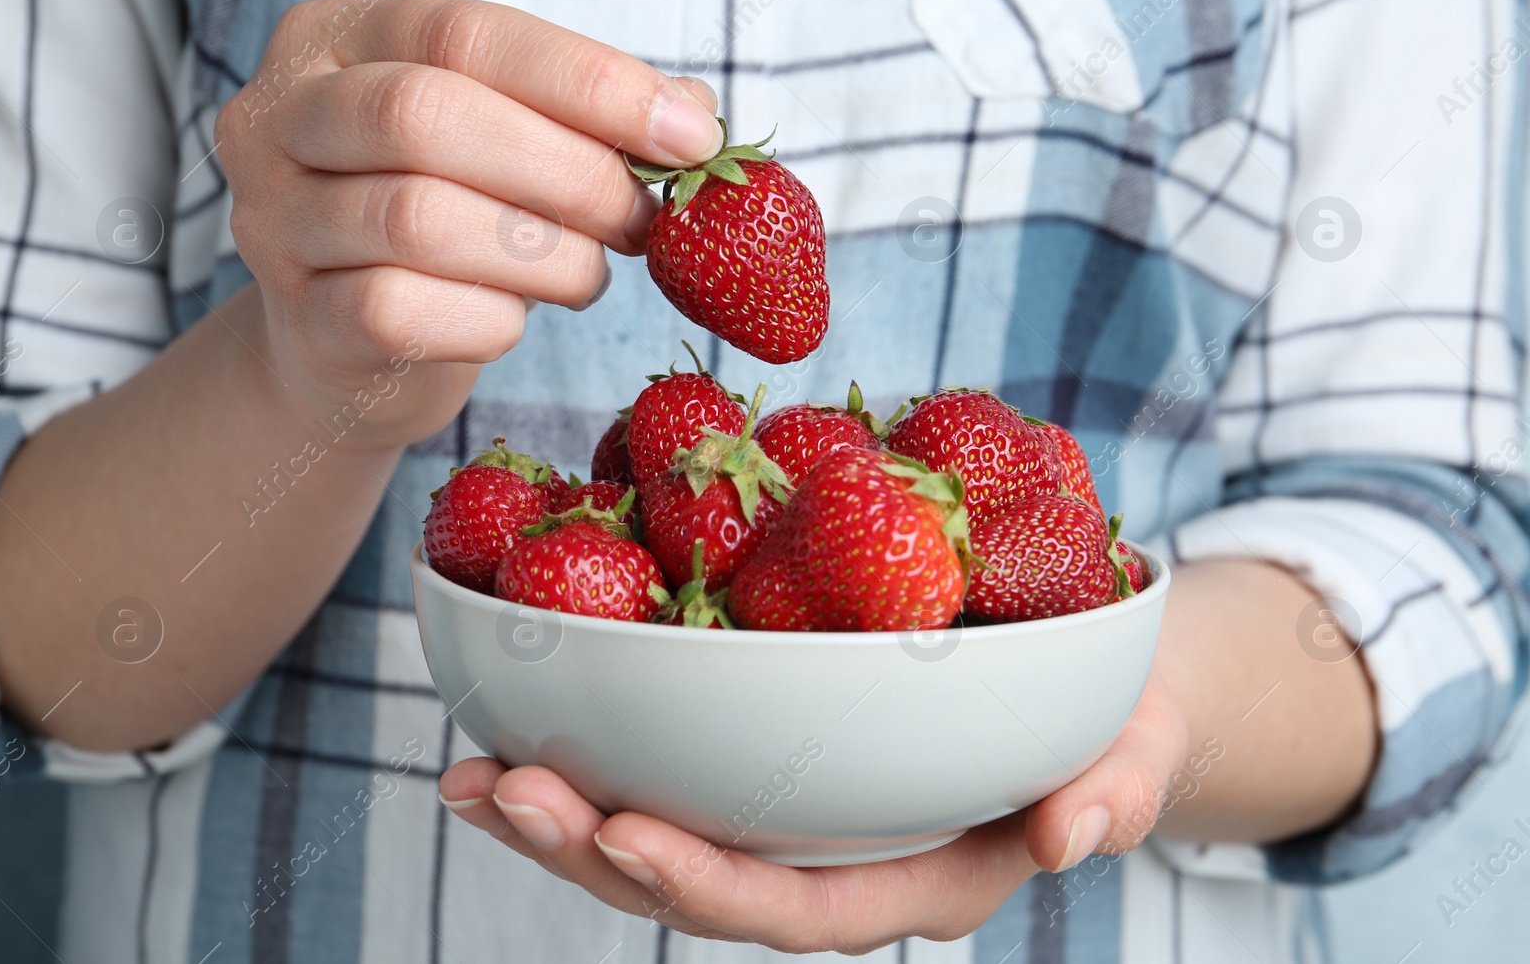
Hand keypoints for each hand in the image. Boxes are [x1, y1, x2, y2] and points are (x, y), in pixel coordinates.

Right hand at [214, 0, 722, 447]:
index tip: (688, 136)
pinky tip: (513, 319)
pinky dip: (487, 320)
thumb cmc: (448, 220)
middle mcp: (279, 115)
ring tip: (588, 273)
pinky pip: (400, 312)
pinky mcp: (298, 321)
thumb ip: (587, 115)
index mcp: (338, 35)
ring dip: (541, 256)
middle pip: (429, 117)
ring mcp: (273, 219)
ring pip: (417, 219)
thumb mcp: (508, 142)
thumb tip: (693, 115)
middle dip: (568, 172)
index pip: (467, 34)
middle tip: (641, 221)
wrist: (354, 350)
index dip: (588, 82)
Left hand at [438, 674, 1188, 953]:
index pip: (798, 909)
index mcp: (917, 884)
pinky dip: (590, 760)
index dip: (707, 884)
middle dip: (594, 852)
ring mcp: (794, 827)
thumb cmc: (1114, 722)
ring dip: (562, 816)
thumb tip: (1077, 835)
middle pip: (699, 888)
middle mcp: (838, 870)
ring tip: (466, 773)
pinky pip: (668, 782)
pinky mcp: (766, 775)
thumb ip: (1118, 791)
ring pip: (661, 846)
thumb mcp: (1137, 747)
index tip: (622, 833)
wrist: (1091, 694)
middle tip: (499, 790)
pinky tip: (513, 725)